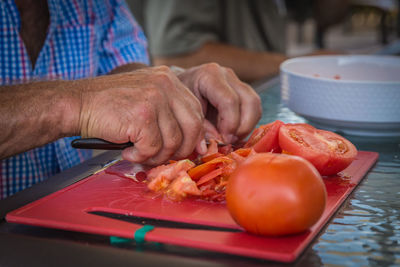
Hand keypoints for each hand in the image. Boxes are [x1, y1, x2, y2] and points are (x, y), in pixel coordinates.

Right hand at [79, 66, 204, 164]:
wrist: (77, 103)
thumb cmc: (111, 106)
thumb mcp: (146, 99)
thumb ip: (170, 115)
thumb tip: (195, 145)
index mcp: (168, 79)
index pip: (195, 111)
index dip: (194, 136)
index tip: (187, 150)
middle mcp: (165, 85)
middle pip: (193, 126)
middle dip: (181, 149)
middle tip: (163, 157)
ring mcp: (154, 99)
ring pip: (173, 141)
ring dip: (156, 156)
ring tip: (139, 154)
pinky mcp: (142, 115)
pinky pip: (153, 148)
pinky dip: (140, 157)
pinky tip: (127, 152)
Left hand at [177, 63, 261, 142]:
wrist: (175, 89)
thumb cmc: (178, 102)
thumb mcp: (184, 113)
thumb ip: (200, 128)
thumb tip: (219, 140)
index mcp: (209, 76)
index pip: (229, 100)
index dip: (230, 124)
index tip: (223, 139)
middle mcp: (226, 74)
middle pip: (249, 101)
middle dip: (243, 126)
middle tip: (229, 141)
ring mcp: (236, 80)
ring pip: (255, 104)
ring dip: (247, 126)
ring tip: (231, 138)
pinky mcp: (241, 90)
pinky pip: (254, 108)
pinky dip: (247, 123)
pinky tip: (233, 133)